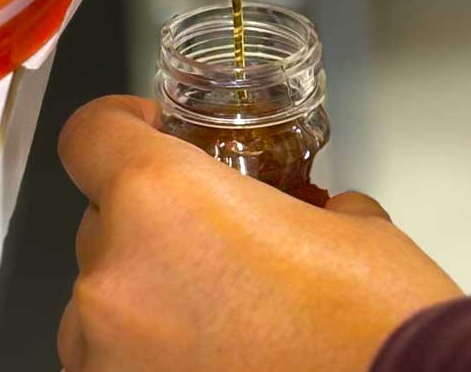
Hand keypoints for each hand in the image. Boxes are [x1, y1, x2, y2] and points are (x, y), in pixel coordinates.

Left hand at [56, 96, 460, 371]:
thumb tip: (296, 213)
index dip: (117, 123)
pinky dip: (155, 357)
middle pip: (103, 222)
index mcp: (164, 201)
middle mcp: (114, 280)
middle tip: (221, 244)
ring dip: (153, 297)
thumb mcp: (352, 226)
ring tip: (229, 319)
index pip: (91, 133)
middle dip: (156, 225)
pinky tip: (225, 360)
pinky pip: (117, 363)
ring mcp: (105, 361)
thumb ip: (296, 202)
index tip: (147, 130)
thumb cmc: (379, 327)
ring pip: (106, 302)